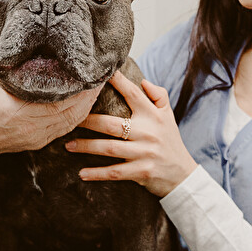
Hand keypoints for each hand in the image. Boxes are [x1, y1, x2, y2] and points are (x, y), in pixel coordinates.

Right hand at [0, 68, 102, 168]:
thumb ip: (2, 64)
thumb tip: (16, 43)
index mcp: (17, 113)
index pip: (59, 101)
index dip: (80, 88)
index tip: (91, 72)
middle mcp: (32, 128)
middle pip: (73, 111)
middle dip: (90, 92)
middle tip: (102, 73)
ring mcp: (38, 138)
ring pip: (73, 120)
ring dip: (88, 103)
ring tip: (98, 84)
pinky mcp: (42, 142)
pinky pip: (68, 127)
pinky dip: (80, 113)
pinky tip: (86, 100)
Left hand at [65, 71, 196, 196]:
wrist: (183, 175)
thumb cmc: (170, 141)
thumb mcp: (168, 116)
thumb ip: (159, 95)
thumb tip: (143, 80)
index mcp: (153, 116)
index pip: (133, 94)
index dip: (118, 82)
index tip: (99, 74)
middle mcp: (148, 133)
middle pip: (112, 124)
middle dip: (89, 121)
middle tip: (70, 119)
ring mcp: (144, 153)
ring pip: (109, 148)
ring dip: (86, 147)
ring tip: (68, 145)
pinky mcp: (141, 172)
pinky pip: (115, 172)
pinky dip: (97, 174)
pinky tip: (81, 174)